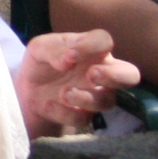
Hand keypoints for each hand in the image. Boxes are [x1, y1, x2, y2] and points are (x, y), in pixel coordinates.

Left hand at [13, 28, 139, 136]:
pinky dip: (64, 112)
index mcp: (90, 49)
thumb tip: (67, 60)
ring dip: (86, 98)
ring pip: (108, 101)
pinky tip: (48, 105)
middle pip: (130, 74)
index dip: (92, 46)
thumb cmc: (42, 60)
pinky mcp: (83, 114)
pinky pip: (83, 118)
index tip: (70, 55)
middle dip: (115, 76)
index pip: (104, 41)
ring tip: (64, 93)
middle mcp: (101, 71)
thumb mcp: (40, 48)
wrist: (27, 88)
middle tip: (92, 75)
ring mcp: (95, 95)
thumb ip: (53, 49)